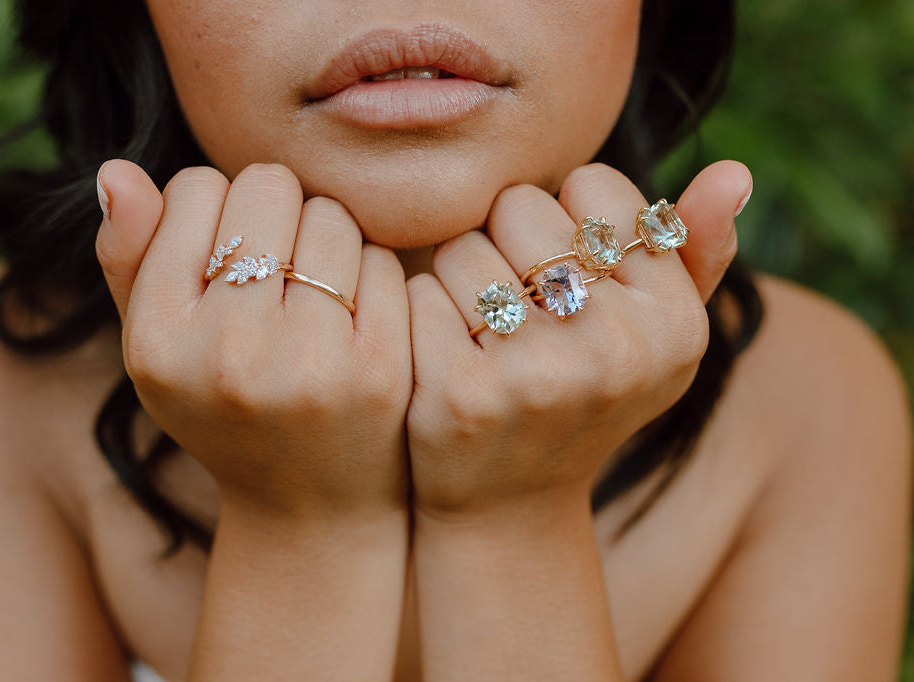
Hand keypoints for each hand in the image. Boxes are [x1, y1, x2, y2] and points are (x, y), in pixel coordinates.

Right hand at [94, 161, 411, 519]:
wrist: (308, 506)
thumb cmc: (223, 408)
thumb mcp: (155, 348)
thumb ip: (127, 258)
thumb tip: (117, 169)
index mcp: (159, 341)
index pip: (196, 187)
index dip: (218, 208)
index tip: (227, 255)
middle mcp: (229, 354)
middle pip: (269, 188)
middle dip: (276, 213)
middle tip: (278, 270)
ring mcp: (309, 365)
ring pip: (330, 217)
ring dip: (326, 241)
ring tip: (314, 298)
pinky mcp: (380, 371)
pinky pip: (380, 260)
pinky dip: (369, 275)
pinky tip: (354, 321)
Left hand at [405, 161, 751, 519]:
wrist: (512, 505)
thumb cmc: (586, 397)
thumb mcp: (660, 338)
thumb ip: (697, 251)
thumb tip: (734, 170)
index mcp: (676, 323)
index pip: (593, 186)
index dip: (566, 222)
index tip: (568, 274)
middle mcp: (617, 349)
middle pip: (519, 207)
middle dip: (506, 244)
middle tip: (519, 308)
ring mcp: (537, 376)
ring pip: (461, 247)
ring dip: (457, 278)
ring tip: (484, 334)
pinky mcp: (462, 397)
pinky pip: (418, 292)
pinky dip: (422, 311)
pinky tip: (445, 355)